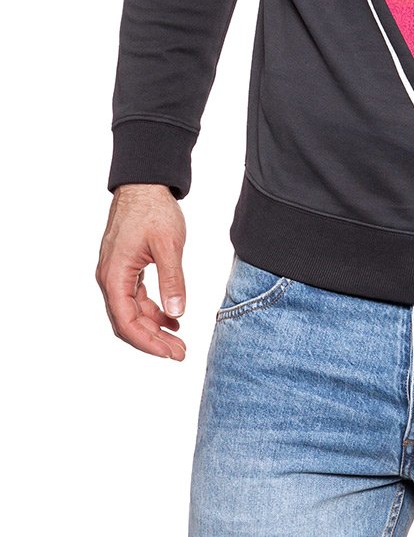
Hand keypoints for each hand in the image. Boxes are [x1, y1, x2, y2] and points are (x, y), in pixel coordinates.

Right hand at [95, 183, 187, 360]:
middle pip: (127, 322)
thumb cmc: (153, 209)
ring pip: (131, 311)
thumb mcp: (168, 244)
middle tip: (179, 352)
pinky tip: (171, 317)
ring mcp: (116, 272)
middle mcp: (110, 277)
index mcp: (115, 275)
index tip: (171, 353)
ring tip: (178, 339)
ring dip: (153, 327)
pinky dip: (152, 310)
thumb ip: (172, 280)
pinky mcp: (125, 267)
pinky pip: (134, 297)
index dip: (148, 342)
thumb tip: (176, 314)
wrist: (144, 183)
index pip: (126, 322)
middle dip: (152, 341)